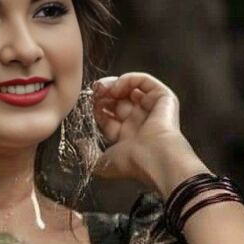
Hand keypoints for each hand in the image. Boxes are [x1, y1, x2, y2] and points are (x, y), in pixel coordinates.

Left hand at [91, 72, 195, 186]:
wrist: (155, 159)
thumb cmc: (132, 163)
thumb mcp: (101, 163)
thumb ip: (88, 153)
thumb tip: (80, 143)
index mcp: (128, 137)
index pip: (109, 116)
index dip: (98, 108)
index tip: (90, 104)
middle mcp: (140, 122)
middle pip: (119, 100)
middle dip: (104, 94)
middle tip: (94, 92)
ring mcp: (152, 109)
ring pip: (131, 88)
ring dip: (114, 85)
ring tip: (103, 88)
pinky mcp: (163, 98)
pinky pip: (145, 81)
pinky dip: (129, 80)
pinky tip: (117, 88)